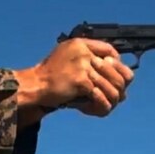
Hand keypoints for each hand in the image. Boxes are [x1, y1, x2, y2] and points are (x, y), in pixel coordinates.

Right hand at [13, 38, 135, 116]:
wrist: (35, 85)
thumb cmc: (50, 75)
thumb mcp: (66, 56)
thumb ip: (85, 58)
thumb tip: (110, 71)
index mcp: (81, 44)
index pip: (110, 50)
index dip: (118, 64)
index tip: (116, 75)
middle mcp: (84, 52)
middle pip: (116, 69)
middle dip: (119, 85)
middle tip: (118, 95)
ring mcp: (83, 66)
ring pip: (112, 84)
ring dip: (112, 98)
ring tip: (109, 104)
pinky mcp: (81, 81)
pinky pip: (100, 95)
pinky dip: (101, 105)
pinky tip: (98, 109)